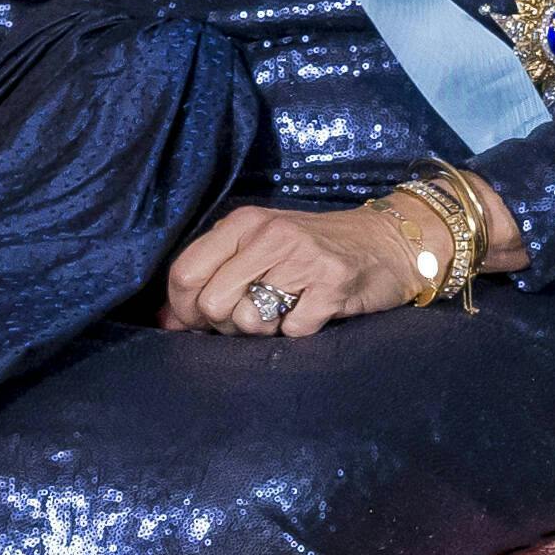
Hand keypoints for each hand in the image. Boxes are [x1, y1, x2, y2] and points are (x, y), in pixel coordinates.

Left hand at [163, 199, 419, 339]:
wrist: (389, 243)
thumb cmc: (315, 249)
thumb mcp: (258, 249)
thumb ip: (211, 276)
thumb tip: (164, 321)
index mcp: (243, 223)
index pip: (185, 273)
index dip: (185, 310)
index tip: (201, 321)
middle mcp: (270, 235)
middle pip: (212, 303)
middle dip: (226, 324)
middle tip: (252, 316)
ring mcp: (303, 259)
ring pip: (249, 320)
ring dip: (264, 330)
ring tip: (286, 311)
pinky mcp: (332, 285)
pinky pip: (292, 331)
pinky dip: (299, 331)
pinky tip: (313, 312)